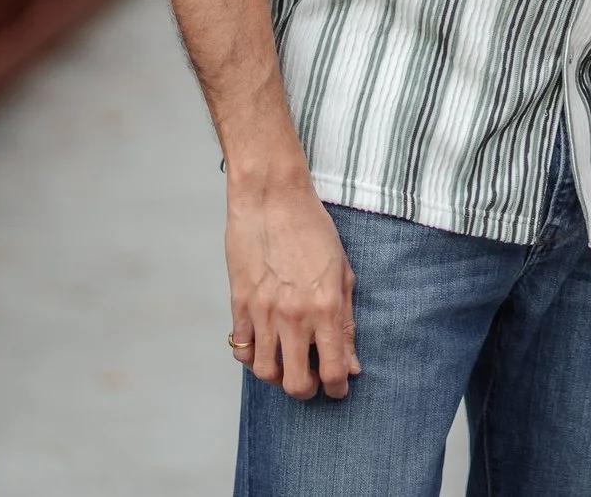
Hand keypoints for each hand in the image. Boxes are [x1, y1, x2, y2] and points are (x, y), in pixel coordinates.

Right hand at [226, 179, 359, 399]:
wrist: (271, 198)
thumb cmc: (314, 230)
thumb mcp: (343, 273)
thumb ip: (346, 322)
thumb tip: (351, 364)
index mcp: (325, 307)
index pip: (332, 370)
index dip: (338, 388)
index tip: (339, 388)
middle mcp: (293, 316)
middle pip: (296, 383)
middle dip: (308, 392)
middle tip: (313, 384)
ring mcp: (262, 312)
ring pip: (265, 373)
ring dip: (279, 378)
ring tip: (288, 368)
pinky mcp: (238, 305)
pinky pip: (242, 349)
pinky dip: (254, 358)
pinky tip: (266, 348)